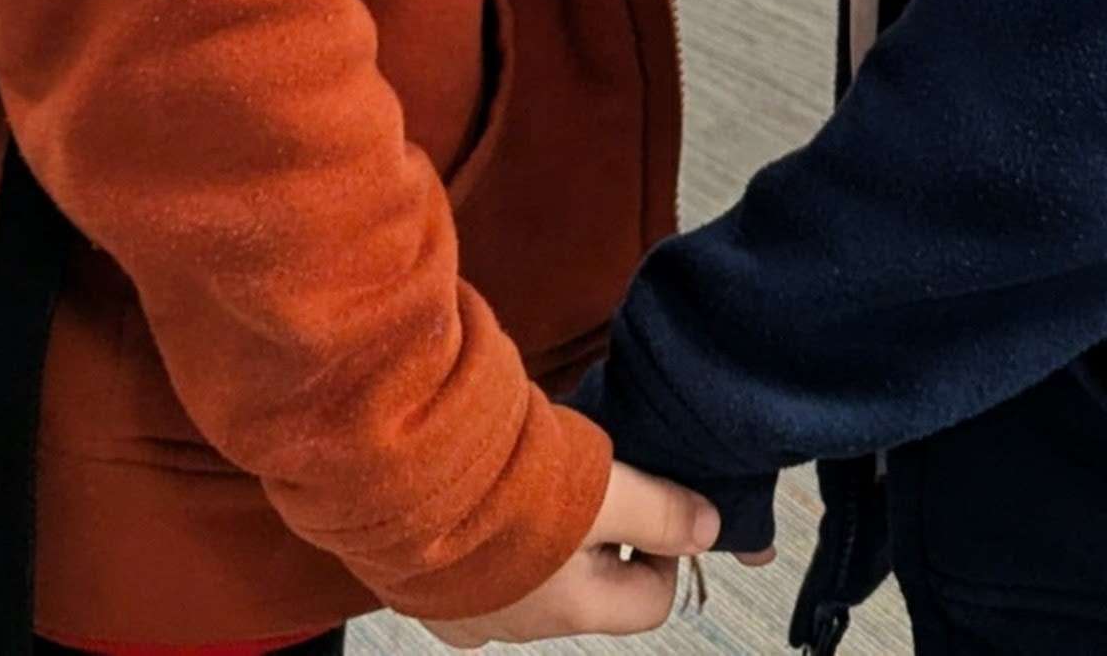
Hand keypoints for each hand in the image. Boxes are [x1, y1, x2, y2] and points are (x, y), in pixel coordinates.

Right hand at [430, 463, 719, 645]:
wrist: (398, 477)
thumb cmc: (501, 483)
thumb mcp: (602, 488)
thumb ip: (660, 512)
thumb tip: (709, 531)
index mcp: (572, 610)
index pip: (651, 602)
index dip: (661, 551)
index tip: (645, 504)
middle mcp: (519, 629)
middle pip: (587, 592)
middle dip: (595, 542)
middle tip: (578, 483)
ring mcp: (465, 618)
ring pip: (526, 583)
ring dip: (535, 543)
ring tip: (517, 486)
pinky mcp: (422, 595)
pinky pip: (470, 578)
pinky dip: (479, 548)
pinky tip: (470, 507)